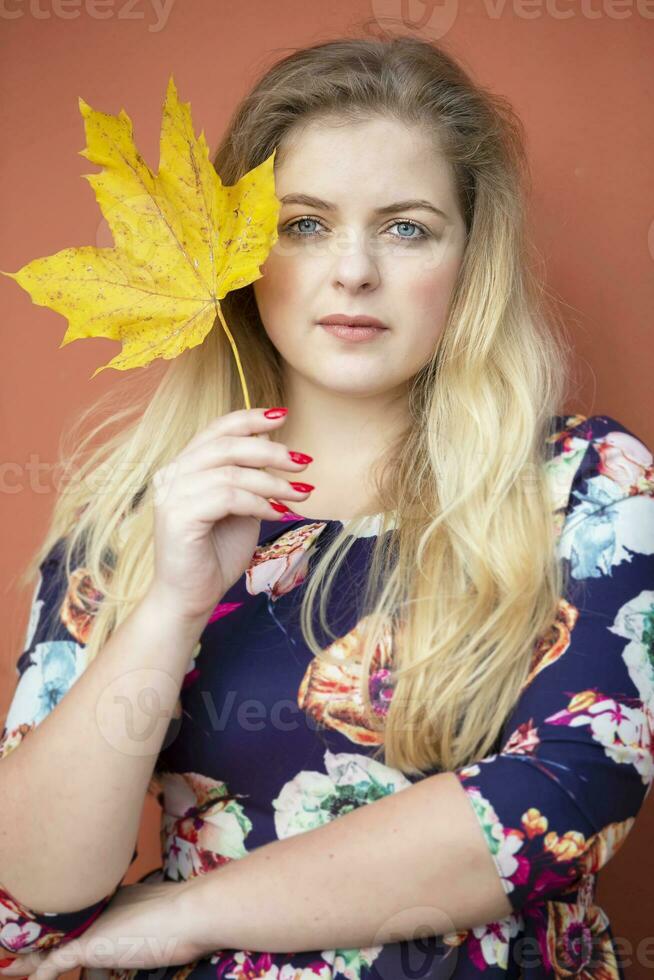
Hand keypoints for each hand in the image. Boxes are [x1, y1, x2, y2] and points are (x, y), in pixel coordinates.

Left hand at [0, 880, 200, 979]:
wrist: (189, 913)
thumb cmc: (185, 920)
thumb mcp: (162, 918)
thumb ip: (148, 919)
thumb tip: (163, 930)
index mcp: (116, 900)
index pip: (84, 915)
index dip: (66, 925)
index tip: (54, 932)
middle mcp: (99, 908)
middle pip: (61, 926)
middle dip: (39, 938)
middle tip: (17, 952)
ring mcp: (93, 925)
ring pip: (49, 942)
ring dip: (28, 957)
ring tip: (8, 965)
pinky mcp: (88, 945)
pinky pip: (54, 964)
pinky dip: (41, 974)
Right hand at [148, 406, 314, 623]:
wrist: (191, 597)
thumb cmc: (216, 553)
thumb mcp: (240, 506)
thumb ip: (250, 477)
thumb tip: (274, 445)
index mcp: (185, 466)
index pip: (217, 429)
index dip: (251, 418)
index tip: (284, 414)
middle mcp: (172, 474)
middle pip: (227, 445)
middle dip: (271, 451)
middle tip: (303, 463)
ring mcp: (172, 494)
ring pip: (231, 473)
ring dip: (273, 482)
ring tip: (300, 493)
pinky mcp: (178, 516)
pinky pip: (228, 498)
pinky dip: (260, 504)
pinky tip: (279, 515)